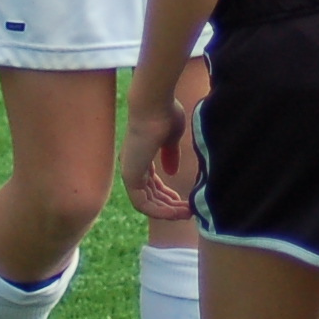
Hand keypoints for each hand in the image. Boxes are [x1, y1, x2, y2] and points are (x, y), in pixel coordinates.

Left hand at [119, 91, 195, 222]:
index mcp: (140, 157)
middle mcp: (132, 166)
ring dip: (168, 212)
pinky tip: (177, 212)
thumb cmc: (164, 114)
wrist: (154, 105)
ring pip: (147, 204)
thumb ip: (170, 155)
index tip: (184, 200)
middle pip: (150, 196)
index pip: (151, 184)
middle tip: (188, 211)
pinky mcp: (130, 177)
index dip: (168, 195)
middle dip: (170, 206)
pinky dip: (160, 211)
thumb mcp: (171, 139)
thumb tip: (171, 172)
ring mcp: (130, 172)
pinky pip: (144, 205)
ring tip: (187, 213)